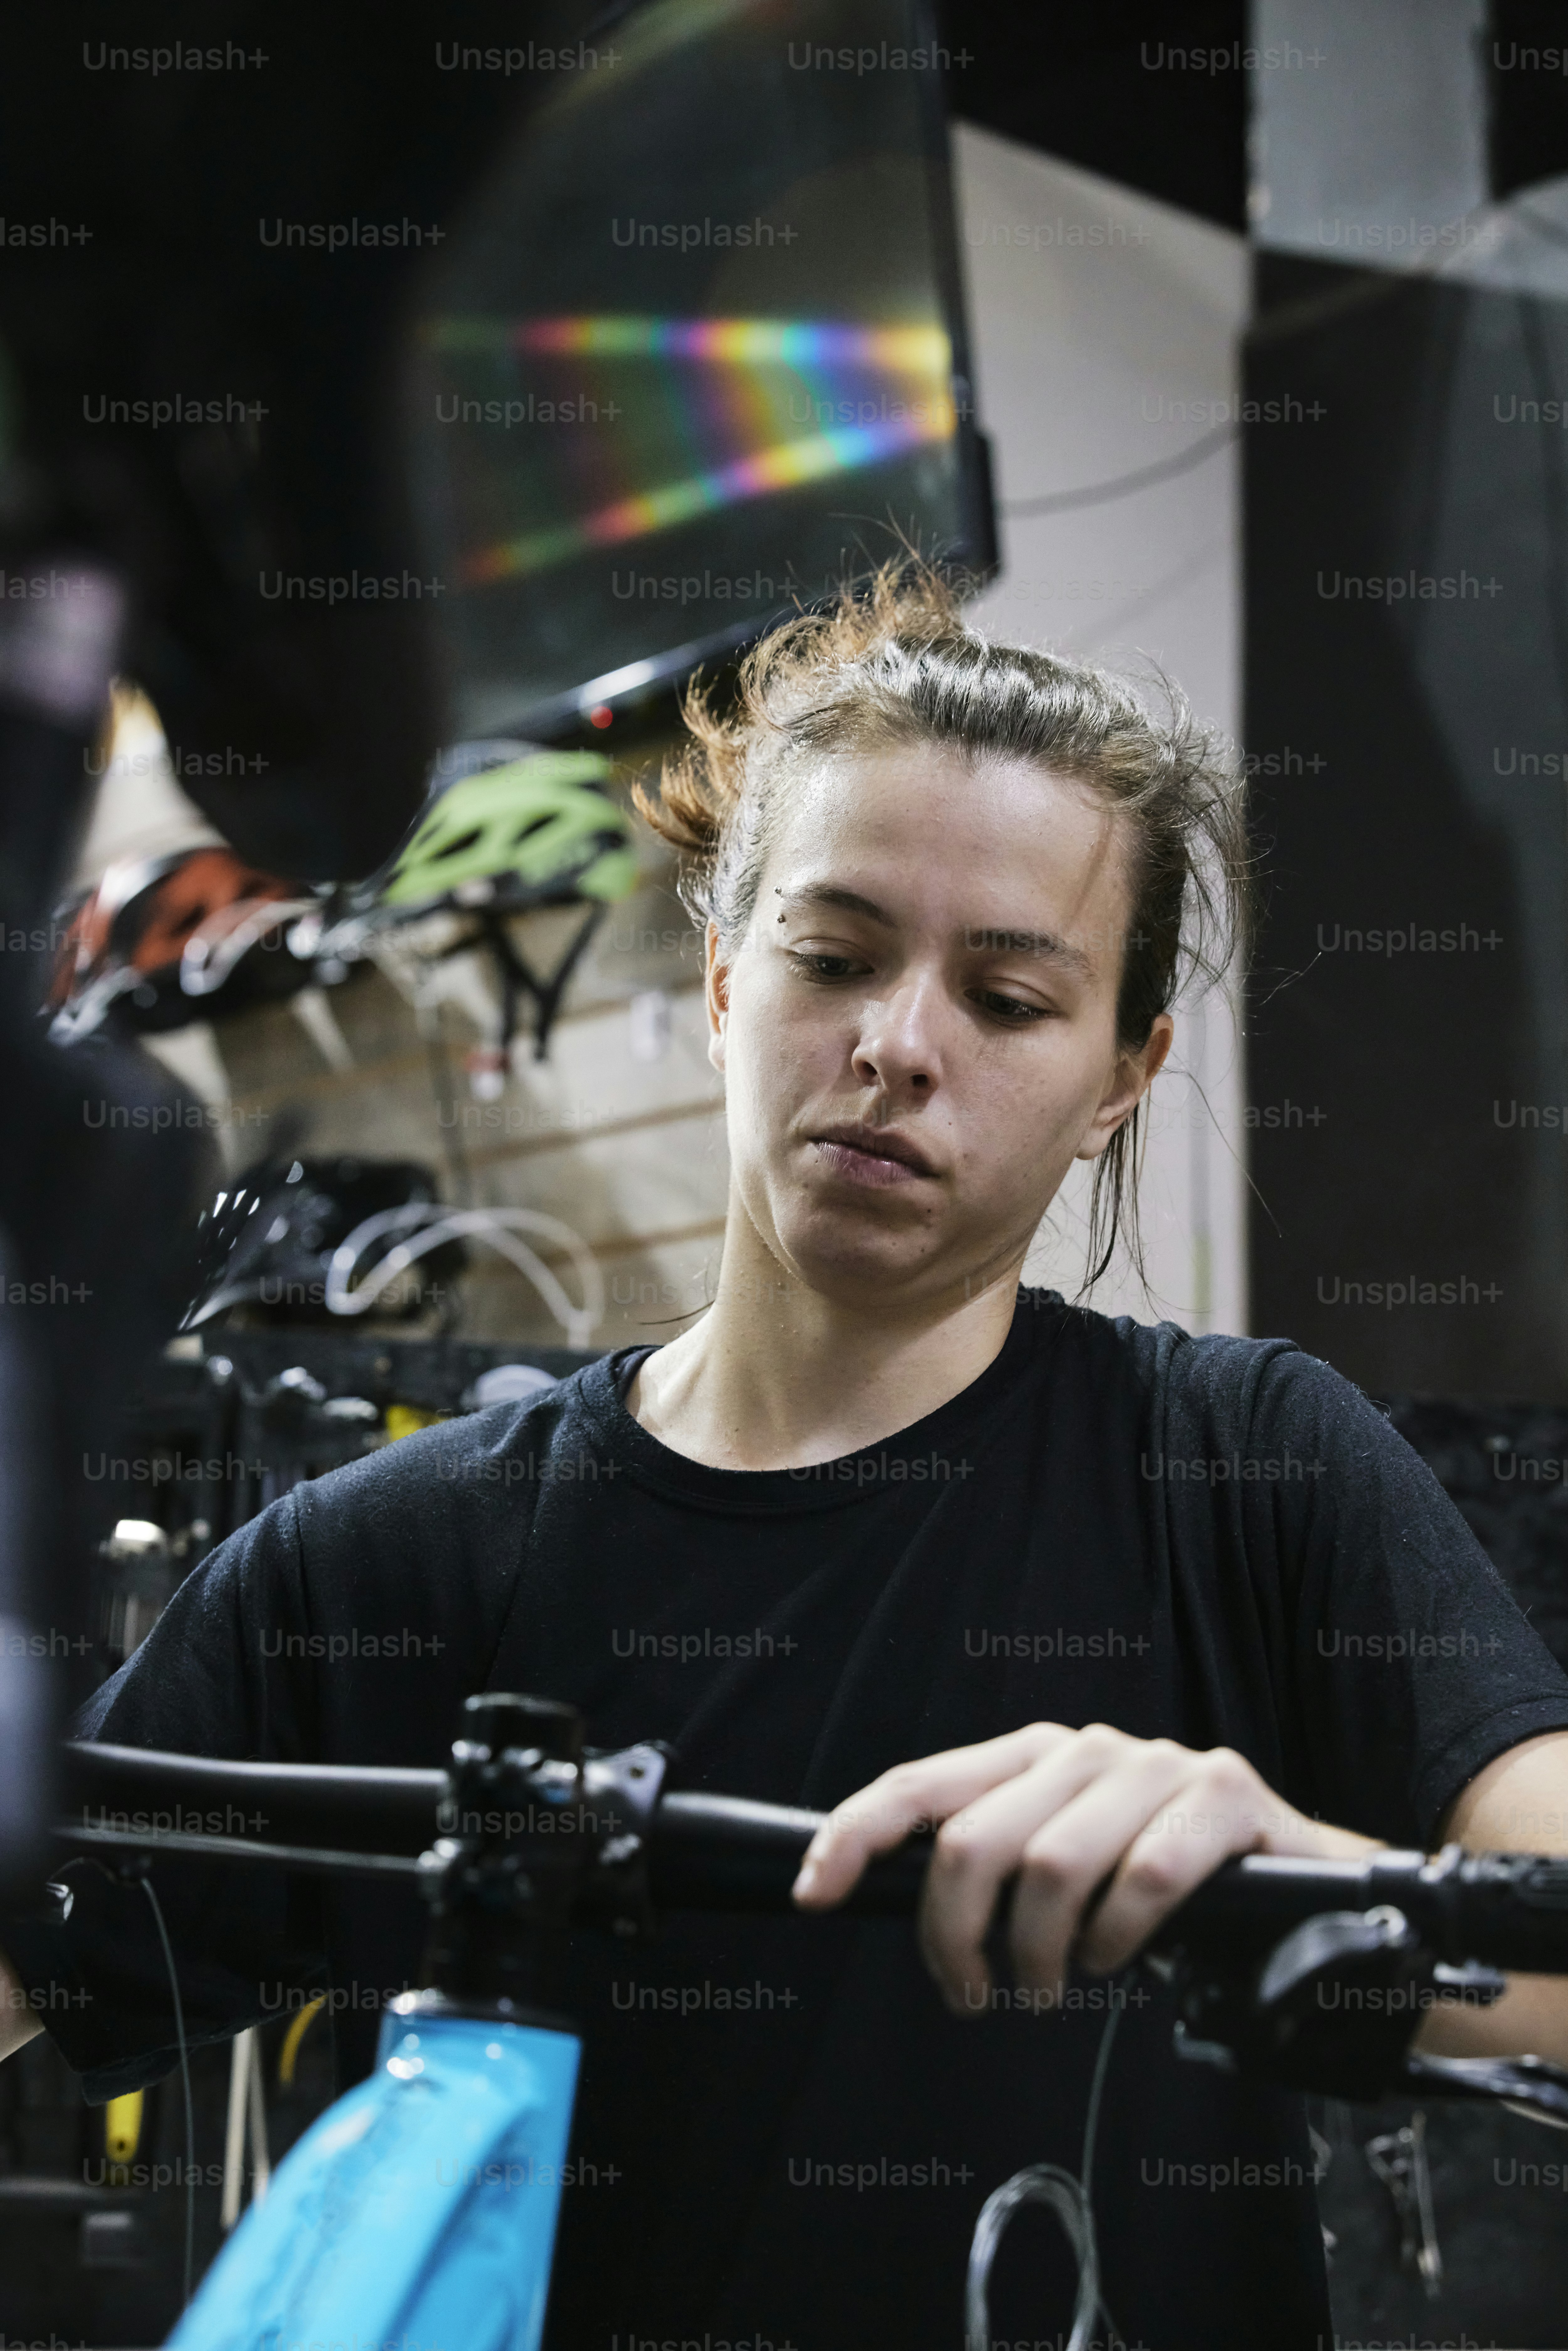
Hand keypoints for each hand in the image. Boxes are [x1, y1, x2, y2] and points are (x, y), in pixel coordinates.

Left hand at [792, 1720, 1377, 2014]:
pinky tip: (1123, 1959)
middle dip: (958, 1936)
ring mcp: (1157, 1764)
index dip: (855, 1835)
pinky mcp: (1223, 1795)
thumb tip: (891, 1898)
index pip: (920, 1785)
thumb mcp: (1060, 1865)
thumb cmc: (1154, 1886)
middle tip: (980, 1993)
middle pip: (975, 1842)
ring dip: (1044, 1953)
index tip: (814, 1892)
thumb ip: (991, 1866)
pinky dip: (1122, 1937)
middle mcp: (1084, 1747)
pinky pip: (1145, 1877)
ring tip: (1056, 1983)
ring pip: (1053, 1868)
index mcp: (1033, 1756)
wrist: (1295, 1887)